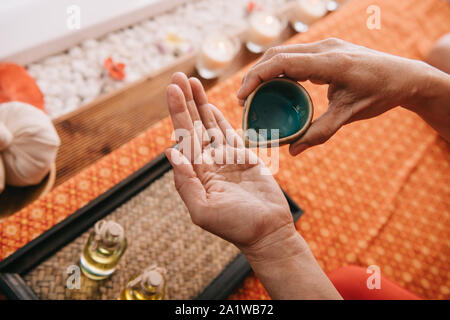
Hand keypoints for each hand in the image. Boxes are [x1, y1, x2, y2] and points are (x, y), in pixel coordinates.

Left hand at [165, 72, 296, 249]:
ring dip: (200, 104)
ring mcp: (225, 159)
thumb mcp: (203, 210)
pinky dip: (220, 118)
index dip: (177, 112)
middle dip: (185, 101)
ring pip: (210, 125)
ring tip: (191, 82)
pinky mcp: (244, 158)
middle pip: (193, 126)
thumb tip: (170, 153)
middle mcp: (208, 163)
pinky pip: (229, 133)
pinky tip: (210, 104)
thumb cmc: (236, 226)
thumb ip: (186, 183)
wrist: (268, 232)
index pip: (183, 137)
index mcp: (196, 174)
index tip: (172, 89)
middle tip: (178, 77)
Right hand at [237, 38, 449, 153]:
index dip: (256, 78)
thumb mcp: (349, 115)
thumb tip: (293, 151)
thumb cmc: (380, 94)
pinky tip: (276, 86)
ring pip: (284, 52)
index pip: (282, 62)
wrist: (405, 76)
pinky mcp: (327, 49)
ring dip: (266, 71)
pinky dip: (280, 69)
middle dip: (255, 75)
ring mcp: (326, 45)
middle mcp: (325, 47)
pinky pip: (296, 55)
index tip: (242, 98)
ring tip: (255, 94)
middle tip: (244, 100)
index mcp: (331, 62)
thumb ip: (320, 133)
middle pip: (277, 54)